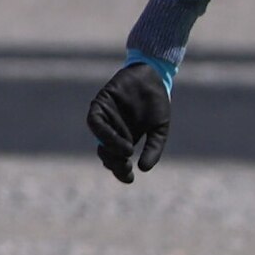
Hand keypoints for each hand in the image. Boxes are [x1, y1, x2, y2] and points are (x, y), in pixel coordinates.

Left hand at [87, 60, 172, 182]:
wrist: (154, 76)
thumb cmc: (157, 102)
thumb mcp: (159, 129)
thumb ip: (153, 148)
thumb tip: (143, 169)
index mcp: (126, 138)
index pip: (117, 160)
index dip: (121, 172)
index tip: (130, 178)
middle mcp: (113, 130)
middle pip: (106, 153)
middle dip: (115, 164)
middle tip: (126, 168)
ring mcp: (106, 118)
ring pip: (99, 140)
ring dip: (110, 149)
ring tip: (126, 153)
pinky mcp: (100, 104)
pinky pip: (94, 122)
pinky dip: (103, 133)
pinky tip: (120, 141)